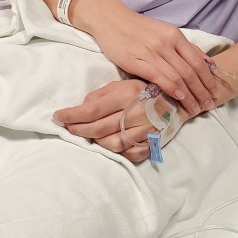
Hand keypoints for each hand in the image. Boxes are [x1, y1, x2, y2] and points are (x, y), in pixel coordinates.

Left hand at [53, 79, 188, 162]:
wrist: (180, 100)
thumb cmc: (148, 89)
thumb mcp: (125, 83)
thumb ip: (103, 94)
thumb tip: (83, 106)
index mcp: (127, 95)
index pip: (92, 109)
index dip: (72, 115)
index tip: (57, 116)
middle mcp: (135, 114)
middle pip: (98, 129)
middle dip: (78, 130)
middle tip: (67, 128)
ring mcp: (144, 131)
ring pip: (111, 144)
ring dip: (95, 141)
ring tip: (87, 135)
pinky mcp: (152, 143)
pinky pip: (129, 154)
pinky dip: (116, 152)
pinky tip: (108, 144)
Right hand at [72, 0, 218, 115]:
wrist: (112, 20)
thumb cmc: (139, 29)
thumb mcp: (166, 32)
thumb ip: (186, 47)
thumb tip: (209, 63)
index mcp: (175, 35)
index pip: (198, 61)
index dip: (209, 79)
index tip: (215, 93)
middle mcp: (166, 42)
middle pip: (190, 71)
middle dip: (202, 91)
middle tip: (209, 105)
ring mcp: (152, 51)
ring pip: (177, 76)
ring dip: (189, 95)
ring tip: (196, 108)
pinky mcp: (136, 60)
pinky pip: (158, 76)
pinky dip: (170, 88)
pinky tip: (178, 98)